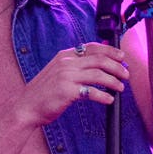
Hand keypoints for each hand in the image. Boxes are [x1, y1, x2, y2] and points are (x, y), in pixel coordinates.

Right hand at [13, 43, 128, 125]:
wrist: (27, 106)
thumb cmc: (44, 92)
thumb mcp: (57, 72)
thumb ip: (75, 66)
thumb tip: (98, 64)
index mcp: (65, 56)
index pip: (93, 47)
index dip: (110, 51)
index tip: (122, 57)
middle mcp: (66, 63)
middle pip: (100, 60)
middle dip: (117, 66)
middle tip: (126, 75)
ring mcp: (66, 76)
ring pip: (99, 74)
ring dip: (114, 81)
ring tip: (120, 88)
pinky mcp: (67, 91)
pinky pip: (92, 92)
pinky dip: (104, 96)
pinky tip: (109, 100)